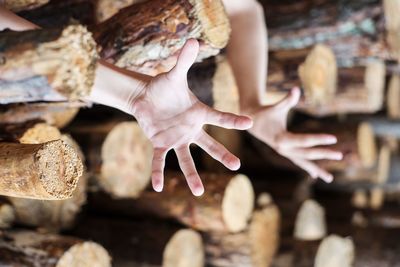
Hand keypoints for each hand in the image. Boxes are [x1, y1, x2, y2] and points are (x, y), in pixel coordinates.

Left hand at [130, 39, 252, 195]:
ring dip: (192, 175)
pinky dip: (158, 172)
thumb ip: (184, 60)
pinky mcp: (161, 144)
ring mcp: (177, 139)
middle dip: (223, 155)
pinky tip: (156, 187)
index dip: (234, 120)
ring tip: (198, 192)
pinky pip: (160, 160)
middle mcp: (191, 129)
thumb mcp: (174, 74)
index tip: (251, 123)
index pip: (220, 118)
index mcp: (199, 113)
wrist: (146, 97)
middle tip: (237, 165)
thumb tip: (194, 39)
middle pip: (209, 145)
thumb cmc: (164, 87)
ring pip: (187, 159)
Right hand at [247, 87, 341, 182]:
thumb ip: (286, 100)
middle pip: (307, 153)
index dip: (319, 139)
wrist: (252, 122)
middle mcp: (283, 150)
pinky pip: (299, 162)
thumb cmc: (265, 113)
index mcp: (282, 140)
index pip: (305, 141)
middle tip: (340, 154)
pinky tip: (316, 175)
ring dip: (317, 169)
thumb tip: (295, 89)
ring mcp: (284, 153)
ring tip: (330, 179)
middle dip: (324, 154)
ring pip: (303, 163)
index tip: (334, 138)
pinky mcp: (286, 153)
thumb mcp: (275, 107)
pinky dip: (308, 168)